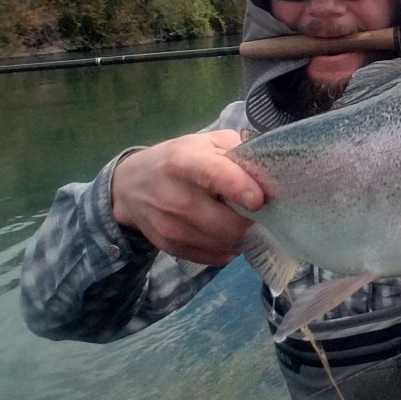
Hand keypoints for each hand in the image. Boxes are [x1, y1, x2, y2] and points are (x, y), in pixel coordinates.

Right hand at [110, 130, 264, 264]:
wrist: (131, 187)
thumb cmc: (180, 158)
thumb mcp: (206, 142)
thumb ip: (239, 151)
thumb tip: (269, 174)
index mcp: (184, 162)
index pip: (214, 174)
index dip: (240, 188)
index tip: (258, 199)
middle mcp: (174, 196)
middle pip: (226, 223)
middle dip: (253, 220)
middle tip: (261, 211)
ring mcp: (170, 227)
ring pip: (225, 244)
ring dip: (244, 235)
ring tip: (243, 218)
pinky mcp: (171, 248)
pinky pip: (215, 257)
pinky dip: (229, 247)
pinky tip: (227, 231)